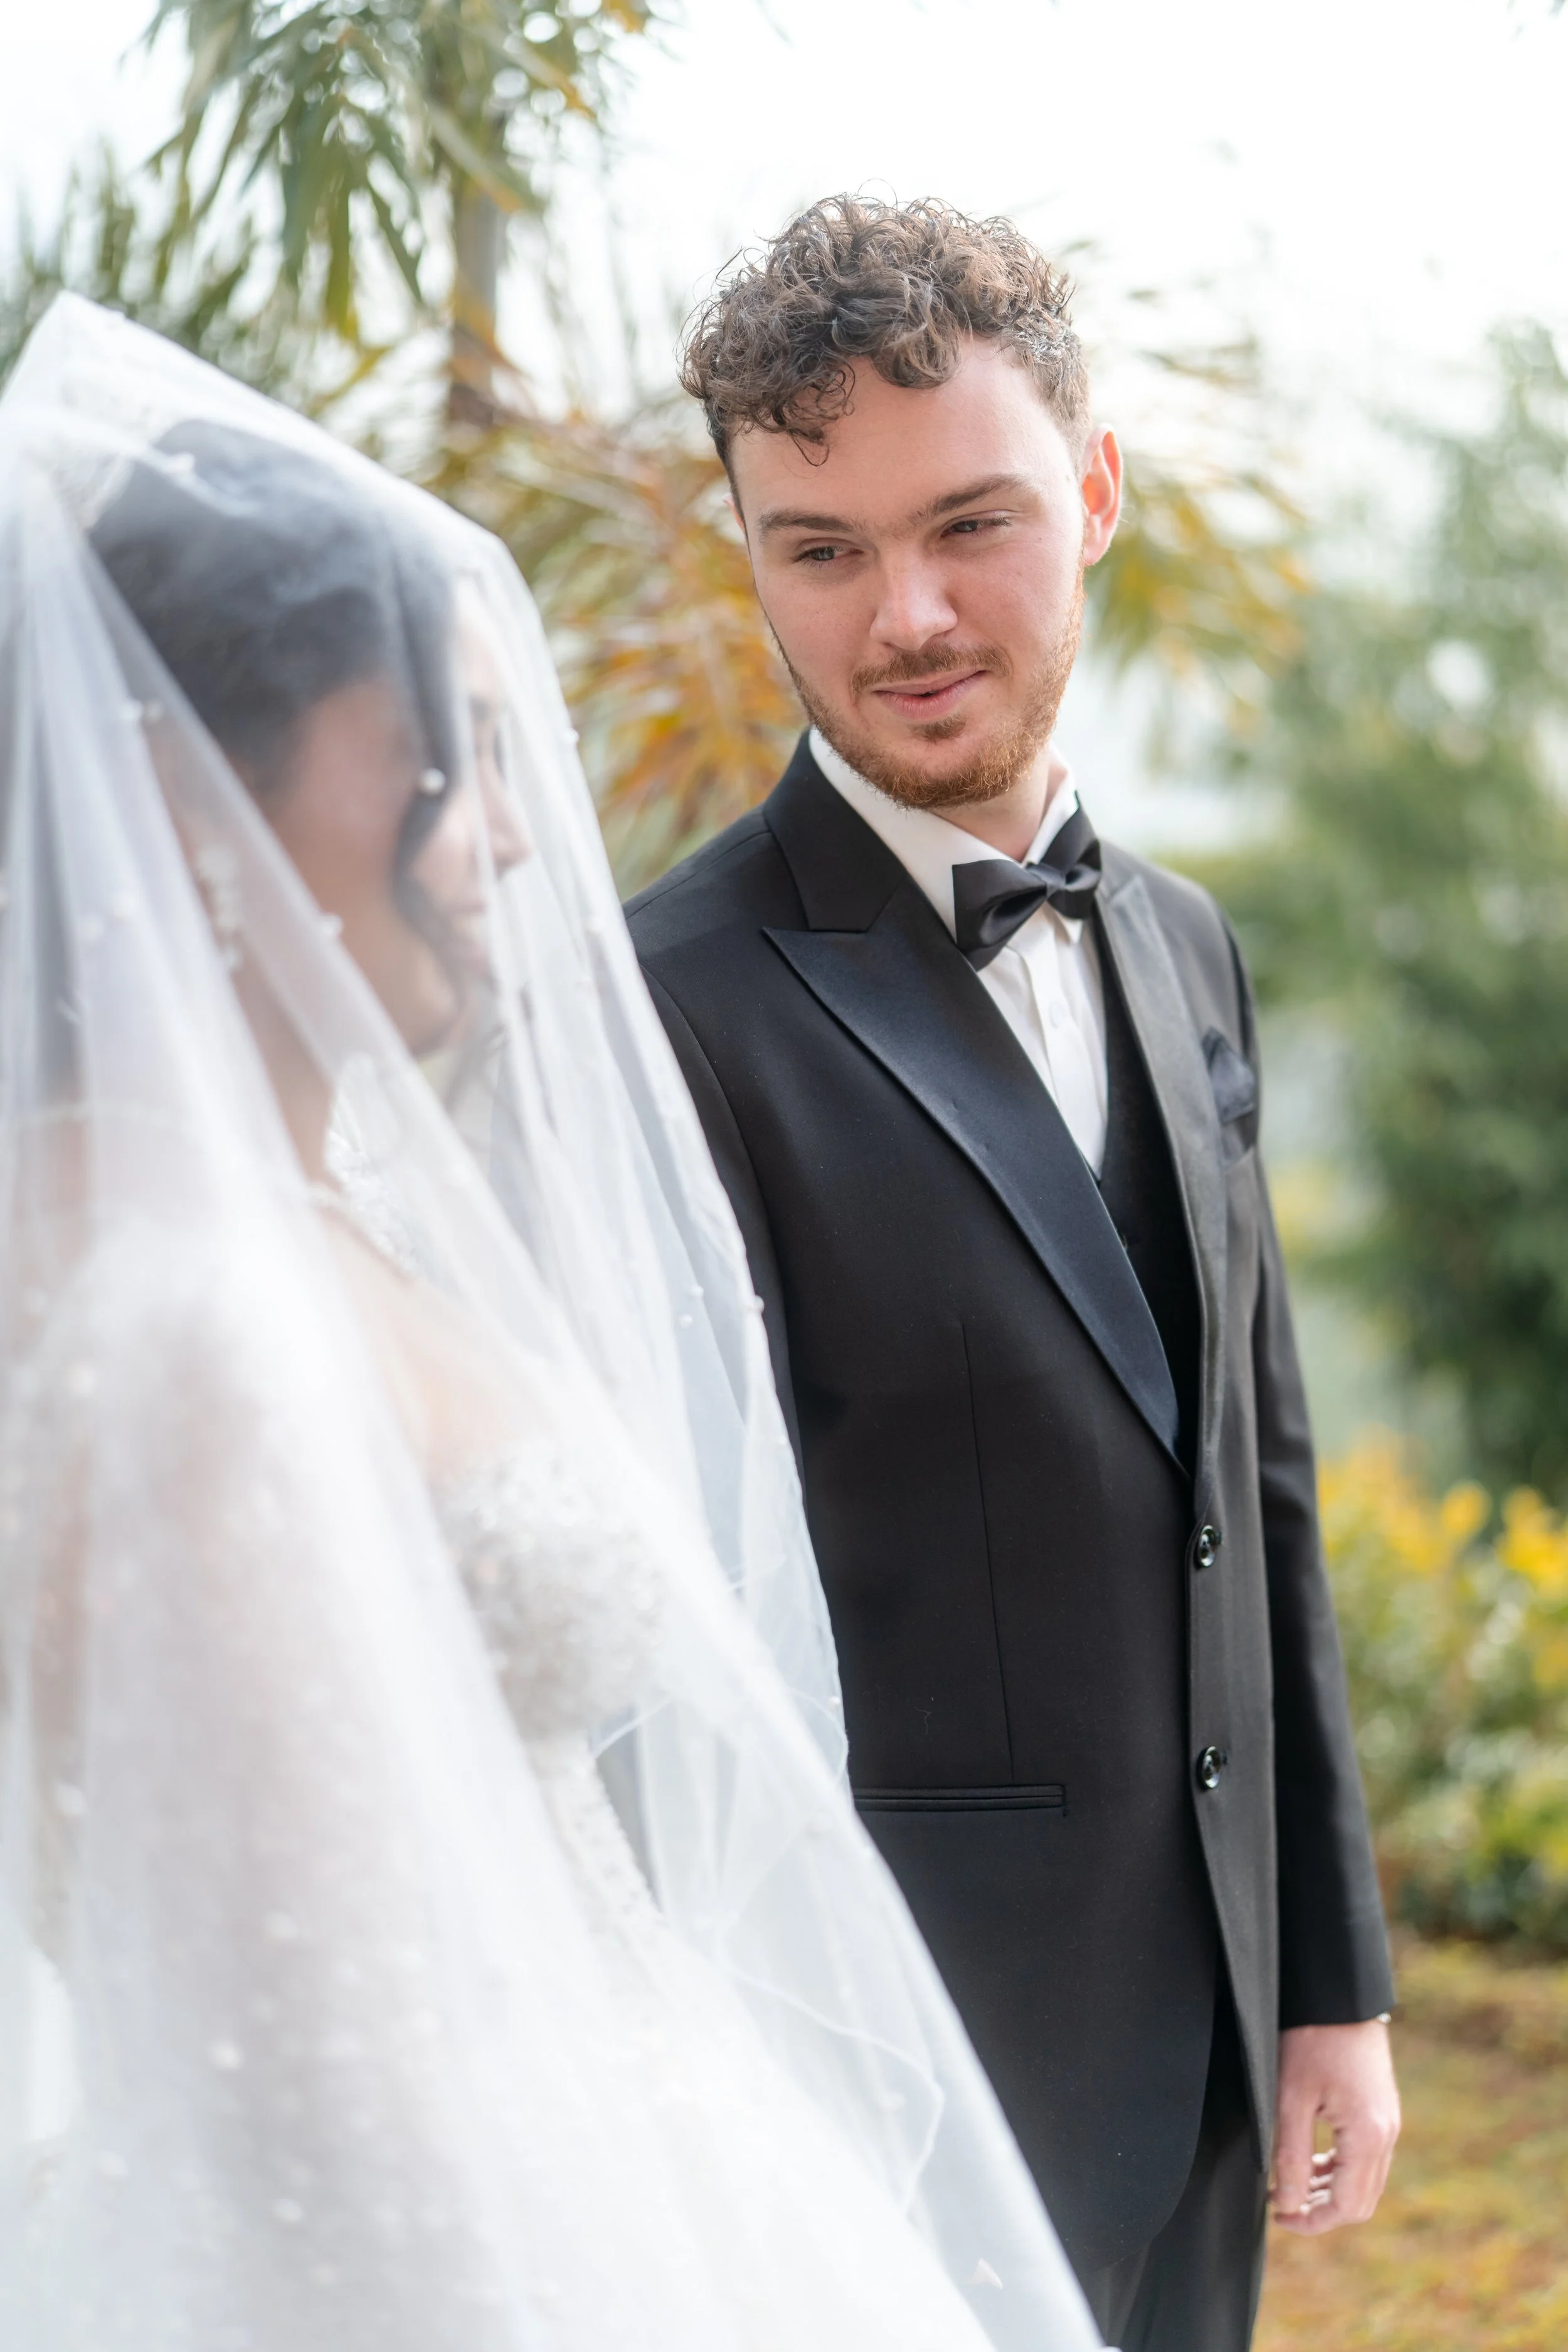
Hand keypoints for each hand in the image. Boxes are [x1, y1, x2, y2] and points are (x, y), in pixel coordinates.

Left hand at [1272, 2019, 1399, 2234]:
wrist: (1338, 1997)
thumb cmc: (1311, 2041)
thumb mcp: (1291, 2099)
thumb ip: (1292, 2158)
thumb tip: (1288, 2205)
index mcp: (1368, 2138)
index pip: (1346, 2207)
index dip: (1310, 2221)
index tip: (1278, 2215)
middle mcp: (1387, 2136)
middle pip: (1360, 2202)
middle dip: (1321, 2211)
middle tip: (1282, 2204)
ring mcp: (1389, 2124)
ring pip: (1365, 2182)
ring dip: (1330, 2191)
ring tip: (1291, 2183)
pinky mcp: (1383, 2112)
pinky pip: (1367, 2159)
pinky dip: (1341, 2170)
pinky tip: (1312, 2159)